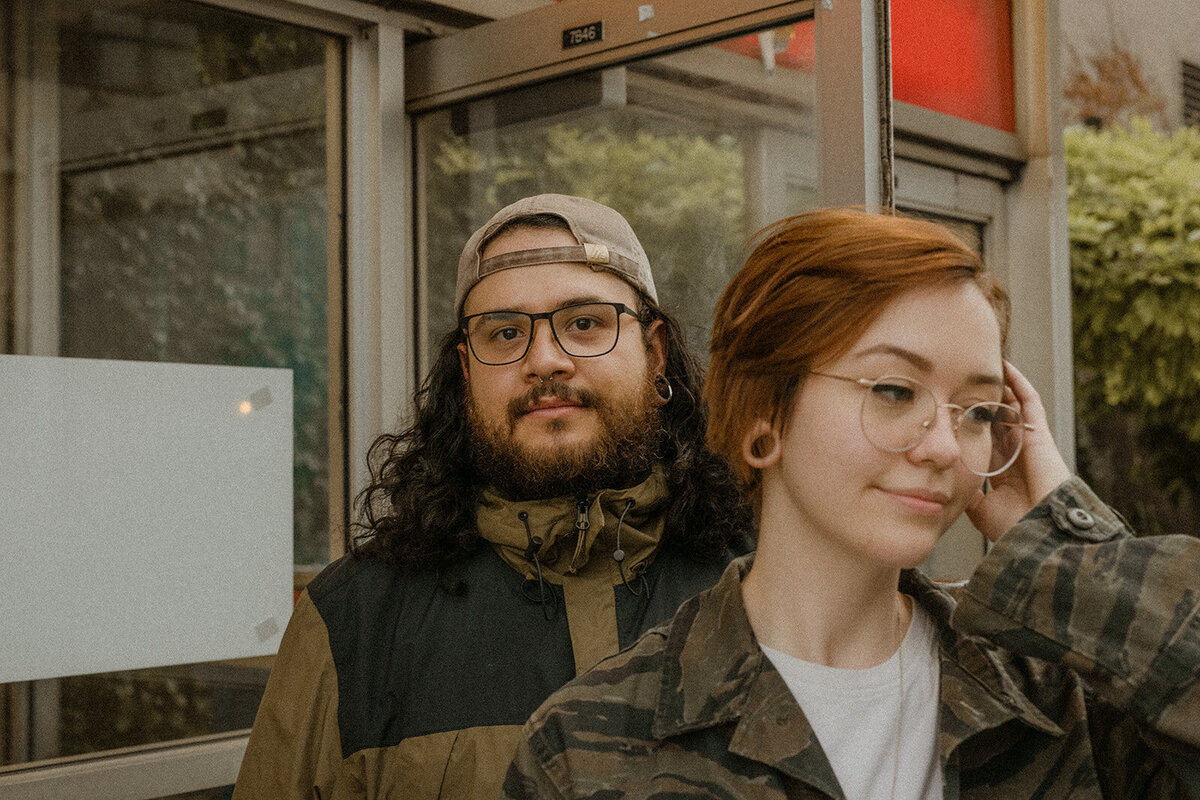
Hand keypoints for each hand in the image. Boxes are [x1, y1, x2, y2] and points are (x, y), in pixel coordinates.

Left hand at [966, 361, 1072, 541]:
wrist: (1039, 532)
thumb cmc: (1013, 526)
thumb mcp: (979, 508)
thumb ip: (965, 491)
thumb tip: (944, 480)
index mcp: (1003, 471)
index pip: (984, 440)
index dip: (969, 425)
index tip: (950, 410)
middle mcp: (1016, 453)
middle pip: (997, 420)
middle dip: (982, 402)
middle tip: (961, 381)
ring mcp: (1029, 443)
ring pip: (1012, 407)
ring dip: (999, 388)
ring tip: (982, 368)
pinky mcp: (1040, 435)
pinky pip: (1030, 402)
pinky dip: (1019, 384)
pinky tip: (1006, 368)